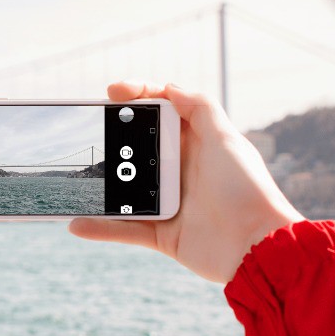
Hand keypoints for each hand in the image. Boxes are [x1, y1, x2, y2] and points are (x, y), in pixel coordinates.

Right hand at [69, 82, 302, 282]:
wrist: (259, 247)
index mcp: (196, 143)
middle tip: (90, 130)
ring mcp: (170, 203)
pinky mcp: (164, 235)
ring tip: (75, 177)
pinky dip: (101, 228)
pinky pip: (125, 229)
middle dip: (112, 139)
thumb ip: (200, 108)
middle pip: (138, 148)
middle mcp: (181, 170)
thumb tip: (169, 87)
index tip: (112, 92)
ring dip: (101, 185)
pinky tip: (77, 223)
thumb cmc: (247, 189)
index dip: (138, 97)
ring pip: (126, 190)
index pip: (162, 111)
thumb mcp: (227, 139)